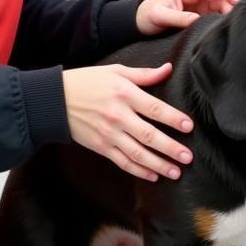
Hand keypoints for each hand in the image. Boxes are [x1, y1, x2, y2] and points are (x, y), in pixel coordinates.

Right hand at [62, 63, 192, 181]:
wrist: (56, 100)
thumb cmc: (88, 81)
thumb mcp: (116, 71)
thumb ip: (144, 74)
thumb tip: (168, 69)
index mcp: (124, 94)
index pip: (154, 108)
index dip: (173, 118)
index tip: (189, 127)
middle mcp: (118, 116)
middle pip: (149, 136)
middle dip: (170, 148)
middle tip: (188, 157)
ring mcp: (109, 134)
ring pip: (138, 154)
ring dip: (158, 164)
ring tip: (176, 172)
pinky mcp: (101, 146)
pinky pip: (123, 162)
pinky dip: (139, 170)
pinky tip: (153, 175)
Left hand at [136, 0, 239, 35]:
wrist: (137, 25)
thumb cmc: (146, 16)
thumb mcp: (160, 15)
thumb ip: (178, 18)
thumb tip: (197, 21)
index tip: (235, 0)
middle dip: (230, 5)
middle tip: (234, 19)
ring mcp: (197, 11)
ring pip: (219, 10)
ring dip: (226, 16)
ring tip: (229, 27)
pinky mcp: (196, 22)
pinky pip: (212, 21)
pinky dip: (219, 24)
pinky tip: (222, 32)